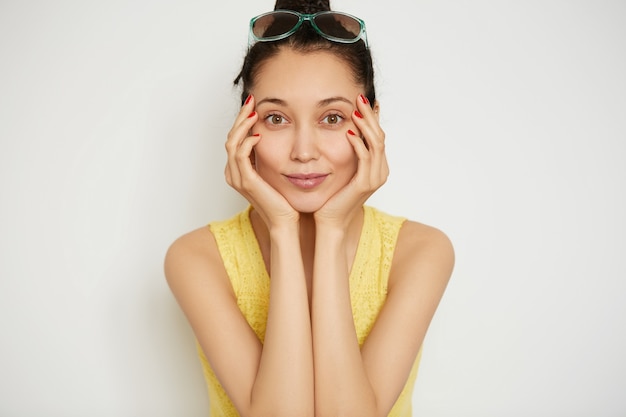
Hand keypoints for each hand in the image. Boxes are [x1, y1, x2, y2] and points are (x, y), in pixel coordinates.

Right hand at [224, 95, 298, 228]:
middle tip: (251, 101)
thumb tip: (275, 138)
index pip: (235, 139)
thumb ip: (270, 157)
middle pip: (230, 137)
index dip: (242, 121)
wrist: (286, 222)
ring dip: (242, 125)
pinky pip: (240, 155)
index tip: (254, 105)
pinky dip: (247, 141)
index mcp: (238, 171)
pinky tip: (258, 133)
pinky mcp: (246, 182)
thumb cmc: (284, 201)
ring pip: (232, 143)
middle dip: (240, 117)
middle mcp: (233, 174)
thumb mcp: (275, 173)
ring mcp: (238, 178)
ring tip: (254, 112)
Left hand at [314, 94, 388, 228]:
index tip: (366, 100)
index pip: (378, 135)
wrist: (330, 222)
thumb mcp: (342, 170)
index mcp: (377, 167)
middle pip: (380, 135)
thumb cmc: (332, 197)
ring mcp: (374, 178)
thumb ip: (348, 153)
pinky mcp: (364, 184)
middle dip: (370, 115)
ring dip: (366, 125)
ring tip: (356, 110)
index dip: (373, 117)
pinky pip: (365, 158)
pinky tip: (349, 131)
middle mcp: (380, 171)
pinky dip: (358, 143)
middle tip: (360, 96)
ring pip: (376, 144)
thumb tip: (344, 131)